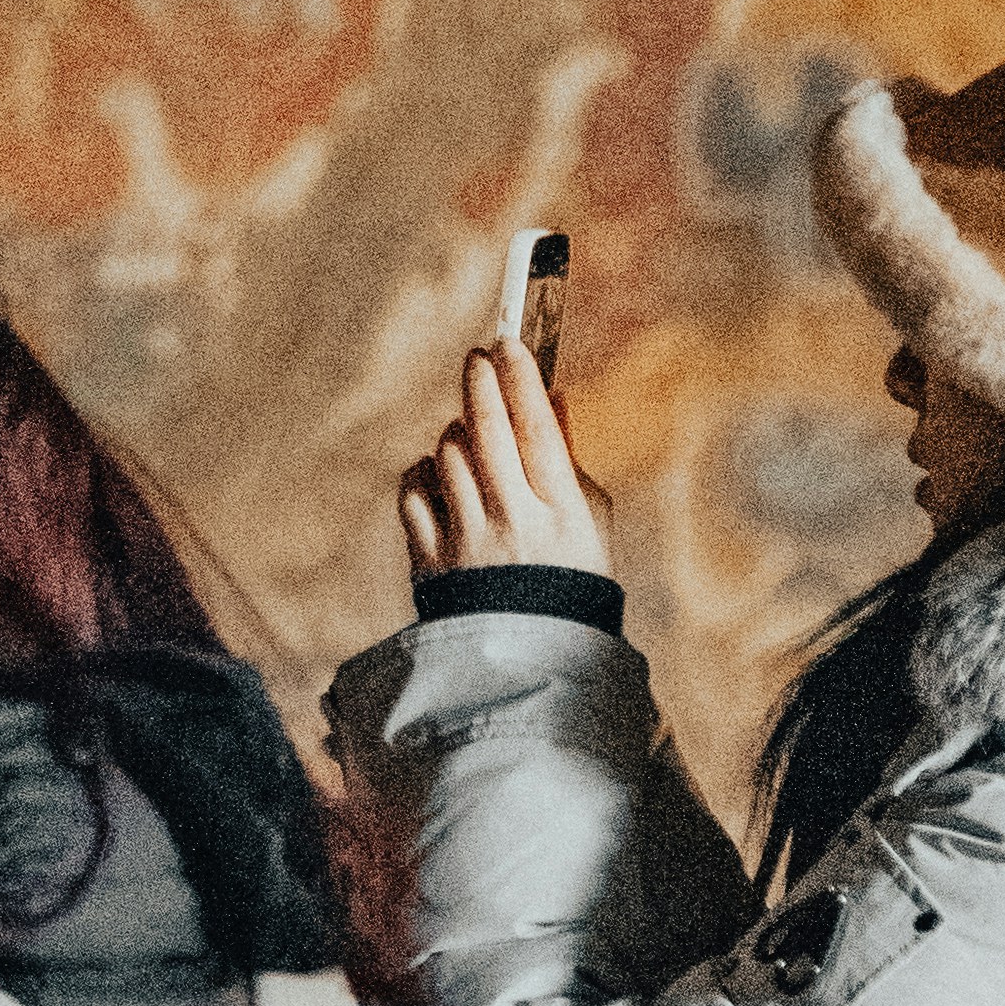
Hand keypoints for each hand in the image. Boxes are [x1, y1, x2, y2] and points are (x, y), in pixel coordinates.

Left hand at [397, 332, 616, 593]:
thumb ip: (569, 459)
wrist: (531, 662)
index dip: (520, 379)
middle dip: (480, 383)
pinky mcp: (429, 562)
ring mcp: (466, 544)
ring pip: (447, 455)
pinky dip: (424, 473)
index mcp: (562, 515)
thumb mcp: (590, 523)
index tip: (510, 343)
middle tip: (479, 357)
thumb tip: (551, 397)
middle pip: (485, 432)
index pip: (536, 430)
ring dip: (458, 432)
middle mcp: (512, 525)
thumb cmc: (572, 582)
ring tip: (472, 437)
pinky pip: (414, 492)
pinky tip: (442, 479)